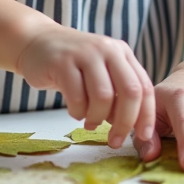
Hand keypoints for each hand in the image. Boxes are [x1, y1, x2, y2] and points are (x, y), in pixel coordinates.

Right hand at [16, 26, 154, 148]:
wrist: (36, 42)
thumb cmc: (72, 64)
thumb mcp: (101, 71)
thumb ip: (117, 93)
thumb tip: (129, 125)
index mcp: (122, 52)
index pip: (144, 86)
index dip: (146, 115)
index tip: (144, 137)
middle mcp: (107, 49)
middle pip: (130, 92)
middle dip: (125, 123)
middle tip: (115, 141)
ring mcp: (85, 53)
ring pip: (103, 96)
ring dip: (97, 118)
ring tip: (89, 123)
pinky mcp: (62, 62)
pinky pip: (77, 97)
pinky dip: (78, 112)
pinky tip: (75, 111)